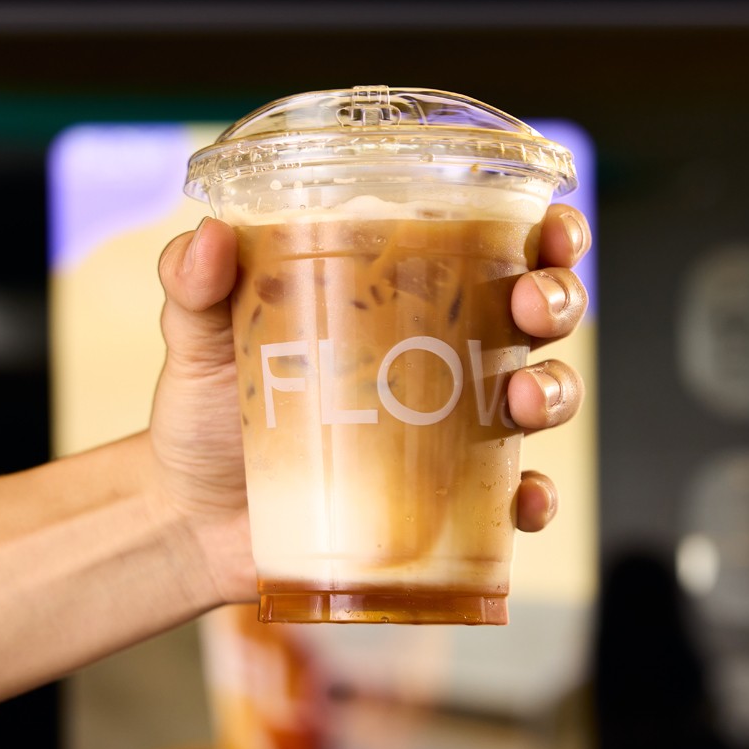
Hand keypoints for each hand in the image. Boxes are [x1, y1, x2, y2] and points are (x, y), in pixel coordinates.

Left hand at [150, 204, 590, 605]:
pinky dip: (532, 501)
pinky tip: (521, 503)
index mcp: (400, 294)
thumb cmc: (205, 413)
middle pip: (537, 312)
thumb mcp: (196, 340)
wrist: (190, 521)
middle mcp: (443, 355)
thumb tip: (209, 238)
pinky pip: (511, 500)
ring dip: (556, 391)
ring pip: (544, 396)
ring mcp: (451, 430)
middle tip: (531, 306)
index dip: (543, 230)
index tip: (551, 227)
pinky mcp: (445, 502)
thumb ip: (193, 285)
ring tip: (521, 401)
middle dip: (558, 298)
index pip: (492, 243)